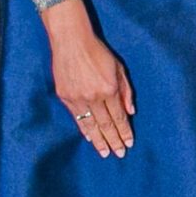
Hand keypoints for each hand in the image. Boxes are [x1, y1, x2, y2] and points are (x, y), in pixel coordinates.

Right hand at [46, 4, 135, 156]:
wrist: (71, 42)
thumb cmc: (98, 52)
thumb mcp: (118, 68)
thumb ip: (126, 90)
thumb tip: (130, 111)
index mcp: (109, 89)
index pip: (119, 117)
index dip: (124, 131)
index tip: (129, 143)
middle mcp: (94, 96)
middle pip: (106, 124)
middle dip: (114, 140)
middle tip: (119, 153)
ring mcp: (78, 98)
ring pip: (91, 125)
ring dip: (99, 141)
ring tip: (105, 153)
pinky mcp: (65, 97)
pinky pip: (77, 118)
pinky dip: (84, 129)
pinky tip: (90, 138)